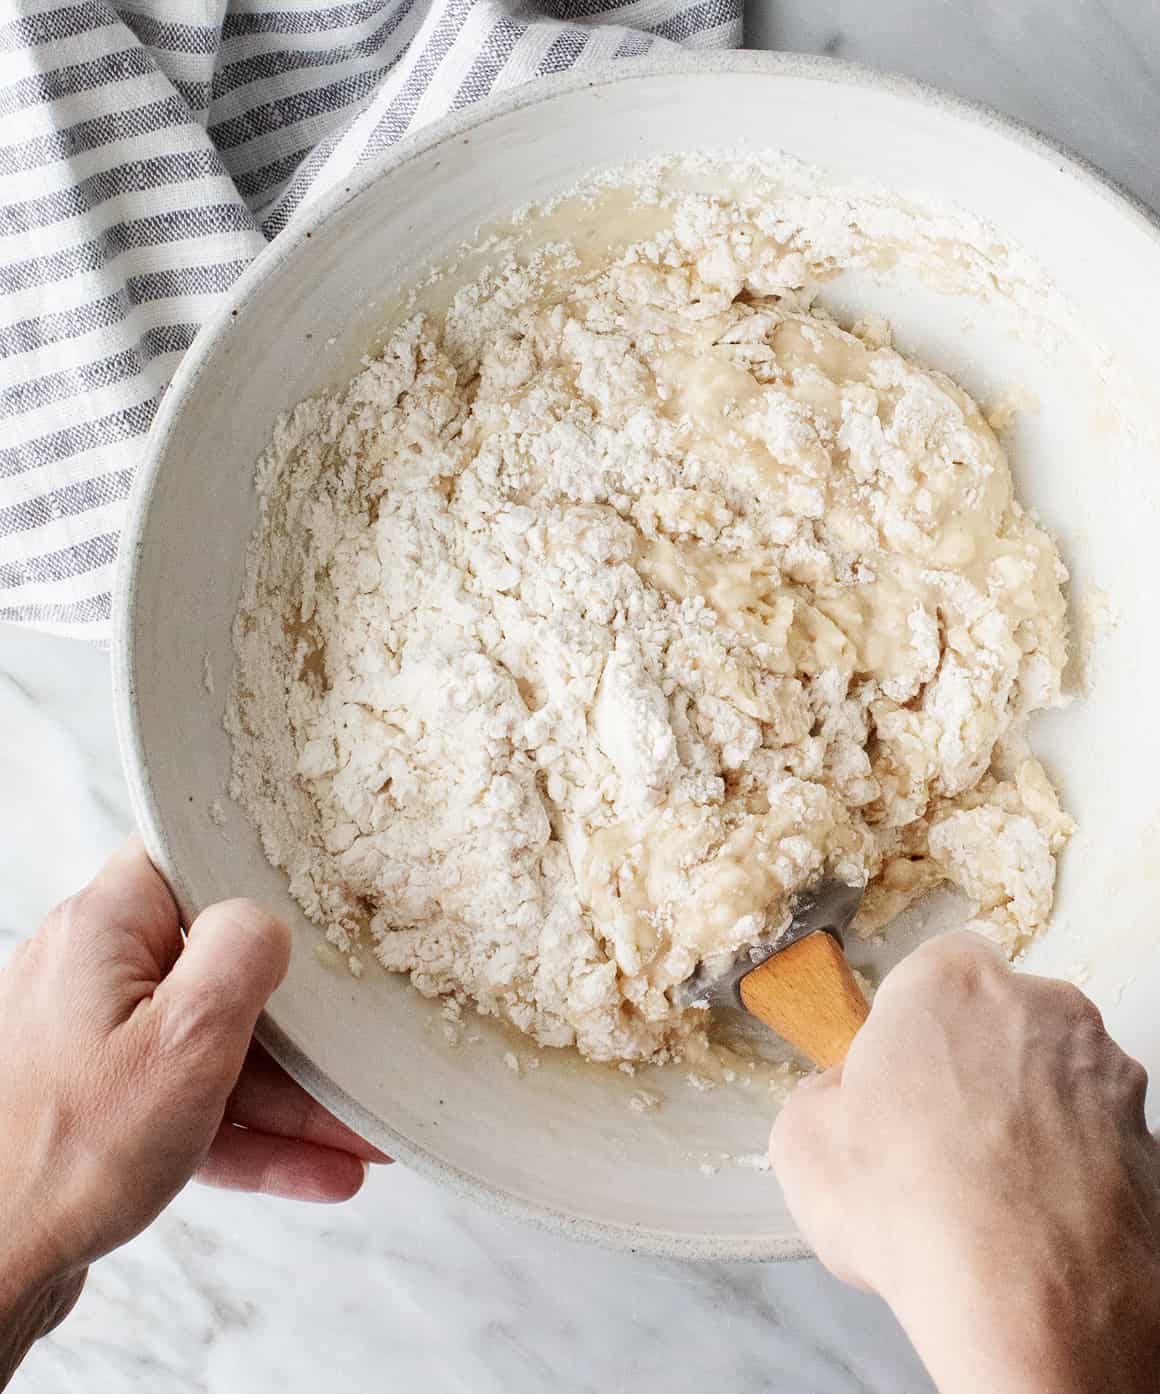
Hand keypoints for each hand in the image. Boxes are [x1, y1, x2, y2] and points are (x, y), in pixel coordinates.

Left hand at [0, 839, 387, 1384]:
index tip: (316, 897)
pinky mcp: (97, 1101)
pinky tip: (319, 1168)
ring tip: (358, 1133)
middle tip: (355, 1047)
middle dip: (296, 1025)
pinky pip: (189, 1101)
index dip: (250, 871)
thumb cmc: (69, 1155)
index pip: (185, 859)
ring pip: (211, 1047)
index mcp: (103, 931)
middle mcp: (91, 974)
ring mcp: (92, 1041)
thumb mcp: (187, 1039)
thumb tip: (266, 918)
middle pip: (216, 968)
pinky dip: (249, 1132)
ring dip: (289, 1094)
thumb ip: (241, 954)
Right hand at [770, 931, 1159, 1393]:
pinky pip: (1095, 1142)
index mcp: (953, 979)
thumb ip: (822, 1096)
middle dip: (971, 1067)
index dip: (907, 1030)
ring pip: (1052, 1080)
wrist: (1033, 1304)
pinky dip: (1070, 1170)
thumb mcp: (801, 1141)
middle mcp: (1043, 1004)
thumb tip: (843, 1099)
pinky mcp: (1152, 1142)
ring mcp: (1108, 1072)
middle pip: (997, 1022)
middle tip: (933, 1141)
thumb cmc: (909, 1204)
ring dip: (1026, 1118)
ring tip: (987, 1196)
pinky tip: (1035, 1224)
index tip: (890, 1082)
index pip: (929, 974)